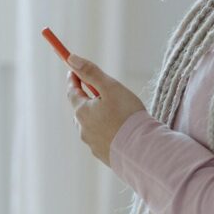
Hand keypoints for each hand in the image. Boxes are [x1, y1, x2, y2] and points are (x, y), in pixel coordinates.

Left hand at [63, 53, 147, 167]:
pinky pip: (101, 139)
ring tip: (114, 114)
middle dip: (86, 99)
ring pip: (90, 125)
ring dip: (97, 117)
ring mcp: (92, 144)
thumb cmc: (127, 115)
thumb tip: (71, 58)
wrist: (142, 150)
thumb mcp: (110, 87)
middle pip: (80, 110)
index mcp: (82, 111)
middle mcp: (83, 129)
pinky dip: (106, 131)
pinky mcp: (103, 155)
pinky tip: (119, 130)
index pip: (72, 91)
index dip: (74, 79)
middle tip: (98, 92)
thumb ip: (91, 72)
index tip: (73, 71)